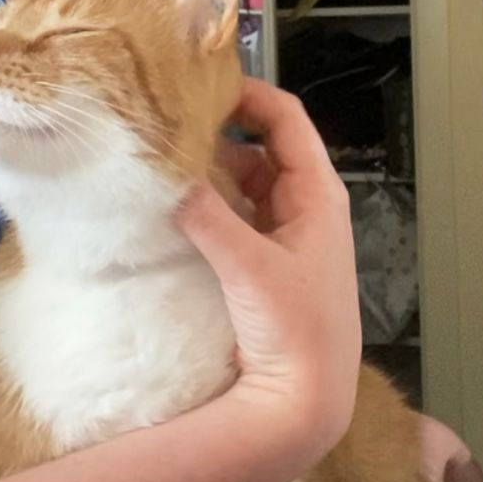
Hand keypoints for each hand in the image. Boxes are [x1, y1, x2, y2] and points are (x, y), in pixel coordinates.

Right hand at [178, 79, 360, 457]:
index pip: (286, 120)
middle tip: (168, 124)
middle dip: (218, 134)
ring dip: (210, 174)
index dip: (248, 95)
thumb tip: (167, 178)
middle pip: (260, 149)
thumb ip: (208, 217)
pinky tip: (175, 207)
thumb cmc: (297, 329)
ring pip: (244, 184)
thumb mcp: (250, 267)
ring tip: (164, 161)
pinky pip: (235, 217)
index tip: (201, 83)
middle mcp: (304, 206)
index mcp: (317, 194)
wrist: (306, 398)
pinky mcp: (264, 263)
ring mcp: (284, 235)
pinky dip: (209, 207)